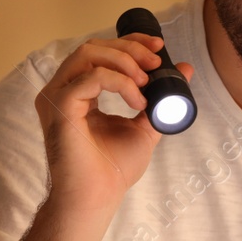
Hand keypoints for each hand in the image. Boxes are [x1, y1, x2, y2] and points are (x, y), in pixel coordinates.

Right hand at [32, 32, 194, 214]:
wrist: (98, 197)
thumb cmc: (113, 169)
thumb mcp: (143, 127)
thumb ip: (160, 98)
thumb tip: (185, 69)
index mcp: (78, 92)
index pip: (99, 52)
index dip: (130, 43)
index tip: (159, 48)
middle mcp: (62, 90)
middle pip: (92, 46)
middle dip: (129, 48)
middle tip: (156, 62)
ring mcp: (56, 96)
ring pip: (88, 54)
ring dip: (124, 61)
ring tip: (145, 82)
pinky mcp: (59, 106)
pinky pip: (91, 77)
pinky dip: (120, 83)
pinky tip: (136, 101)